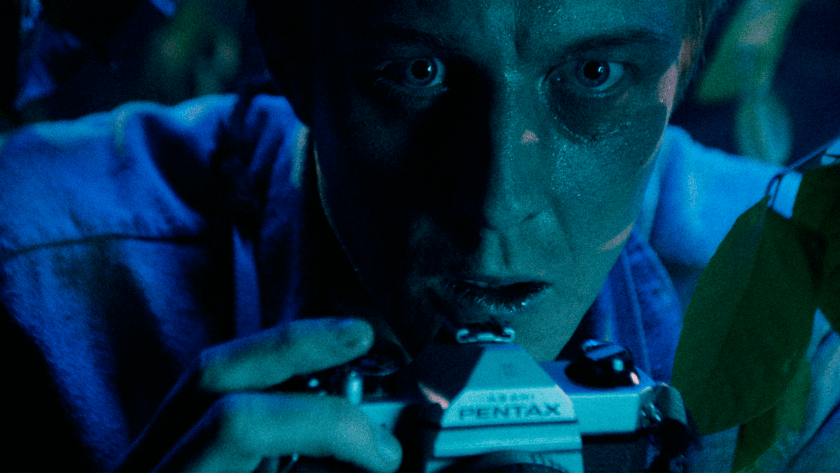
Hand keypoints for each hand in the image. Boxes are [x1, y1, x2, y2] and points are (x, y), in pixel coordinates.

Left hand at [116, 318, 402, 471]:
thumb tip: (371, 453)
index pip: (240, 423)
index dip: (326, 424)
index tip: (380, 453)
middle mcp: (145, 465)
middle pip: (211, 372)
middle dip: (297, 346)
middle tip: (362, 338)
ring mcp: (141, 456)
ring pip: (203, 373)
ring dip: (281, 352)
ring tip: (339, 347)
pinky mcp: (155, 453)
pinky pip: (204, 394)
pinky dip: (260, 378)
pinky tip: (298, 382)